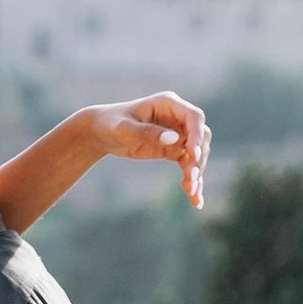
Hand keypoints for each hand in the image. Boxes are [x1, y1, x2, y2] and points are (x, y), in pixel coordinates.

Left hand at [81, 91, 209, 208]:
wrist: (102, 132)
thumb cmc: (110, 124)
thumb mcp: (123, 129)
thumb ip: (146, 132)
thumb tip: (175, 139)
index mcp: (168, 103)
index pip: (193, 117)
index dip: (197, 135)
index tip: (192, 155)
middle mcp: (177, 117)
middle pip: (200, 137)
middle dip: (198, 159)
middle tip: (191, 179)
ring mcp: (178, 133)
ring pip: (197, 154)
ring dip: (196, 173)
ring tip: (192, 194)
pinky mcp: (174, 149)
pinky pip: (188, 165)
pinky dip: (192, 181)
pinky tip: (194, 200)